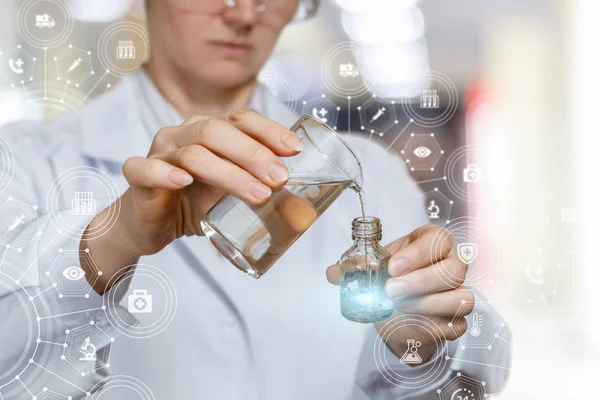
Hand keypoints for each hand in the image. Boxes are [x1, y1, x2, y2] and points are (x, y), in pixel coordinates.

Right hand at [82, 110, 302, 292]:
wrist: (150, 224)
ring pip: (194, 153)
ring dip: (229, 173)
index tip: (294, 150)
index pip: (241, 119)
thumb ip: (258, 192)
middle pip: (219, 131)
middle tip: (280, 179)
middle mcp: (184, 134)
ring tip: (257, 194)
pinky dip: (165, 173)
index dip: (269, 131)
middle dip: (254, 154)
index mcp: (209, 131)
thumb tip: (301, 209)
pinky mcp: (138, 175)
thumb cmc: (193, 204)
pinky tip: (184, 182)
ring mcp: (160, 152)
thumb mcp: (231, 196)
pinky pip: (147, 169)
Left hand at [326, 224, 473, 363]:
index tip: (392, 267)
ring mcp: (459, 293)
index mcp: (433, 242)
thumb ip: (355, 267)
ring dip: (426, 305)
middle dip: (420, 281)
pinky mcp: (457, 320)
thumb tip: (333, 273)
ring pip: (460, 298)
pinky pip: (455, 325)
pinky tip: (410, 323)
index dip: (417, 253)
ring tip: (398, 308)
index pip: (438, 240)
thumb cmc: (392, 277)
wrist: (399, 310)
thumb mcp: (374, 266)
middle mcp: (452, 264)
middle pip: (453, 270)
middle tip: (390, 291)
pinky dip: (432, 326)